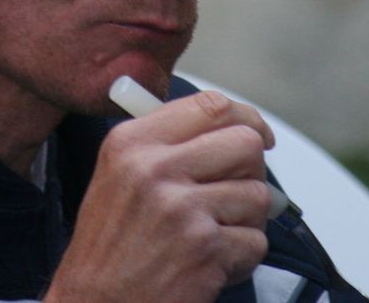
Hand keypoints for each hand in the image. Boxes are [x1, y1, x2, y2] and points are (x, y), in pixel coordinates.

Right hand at [43, 89, 274, 302]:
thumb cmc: (109, 247)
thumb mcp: (118, 175)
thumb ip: (166, 143)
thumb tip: (234, 127)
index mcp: (132, 143)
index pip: (211, 105)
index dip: (246, 117)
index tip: (257, 134)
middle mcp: (155, 169)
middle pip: (245, 143)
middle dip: (251, 170)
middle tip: (236, 192)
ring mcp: (181, 208)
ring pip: (258, 194)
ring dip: (246, 221)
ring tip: (213, 235)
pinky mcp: (205, 248)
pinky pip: (256, 241)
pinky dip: (242, 258)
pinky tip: (211, 263)